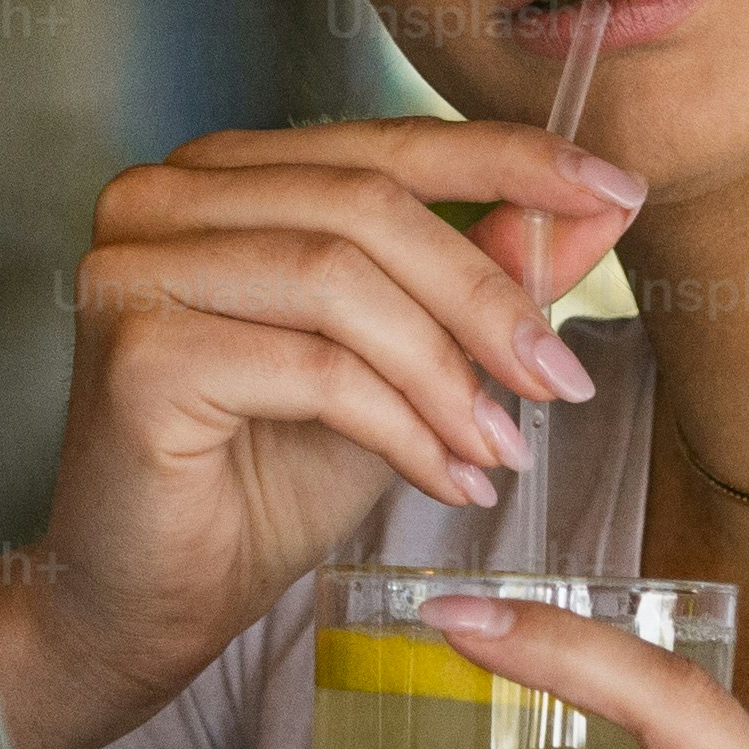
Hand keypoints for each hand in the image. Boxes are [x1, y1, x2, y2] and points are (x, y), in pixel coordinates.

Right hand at [0, 123, 642, 748]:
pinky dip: (402, 428)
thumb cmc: (258, 482)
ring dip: (448, 373)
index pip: (383, 143)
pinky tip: (445, 480)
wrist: (146, 604)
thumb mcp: (401, 367)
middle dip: (486, 294)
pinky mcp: (138, 352)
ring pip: (341, 282)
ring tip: (501, 449)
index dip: (508, 159)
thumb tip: (597, 211)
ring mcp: (134, 267)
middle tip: (560, 377)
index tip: (615, 189)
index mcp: (221, 174)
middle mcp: (161, 198)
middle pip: (365, 207)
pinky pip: (314, 370)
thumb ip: (481, 279)